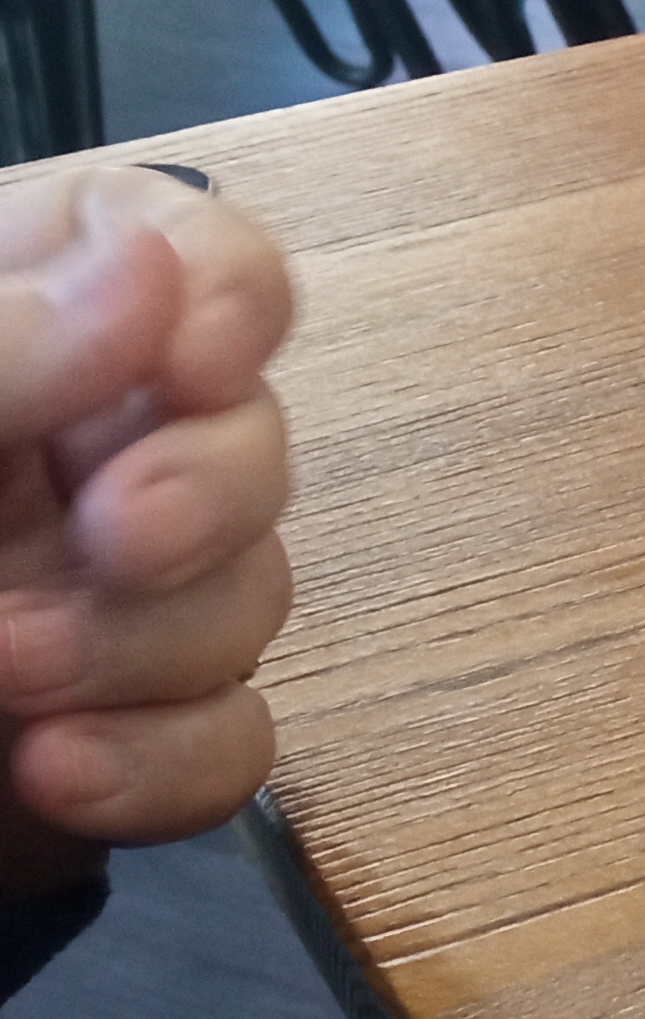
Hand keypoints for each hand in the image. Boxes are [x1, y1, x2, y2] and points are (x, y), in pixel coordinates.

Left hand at [0, 167, 294, 889]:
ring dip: (143, 647)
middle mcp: (49, 450)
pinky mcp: (107, 739)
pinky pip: (228, 742)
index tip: (192, 359)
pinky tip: (55, 774)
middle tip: (115, 538)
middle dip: (208, 489)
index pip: (166, 244)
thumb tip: (154, 275)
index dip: (222, 289)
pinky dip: (164, 765)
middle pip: (245, 426)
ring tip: (2, 681)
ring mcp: (87, 600)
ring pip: (245, 595)